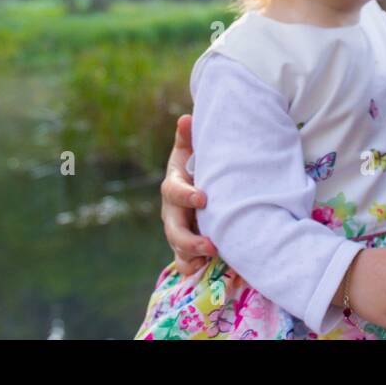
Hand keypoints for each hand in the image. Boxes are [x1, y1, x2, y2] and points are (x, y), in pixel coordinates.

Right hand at [160, 114, 217, 274]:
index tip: (203, 197)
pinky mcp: (186, 246)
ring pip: (178, 249)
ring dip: (193, 256)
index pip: (174, 191)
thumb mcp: (192, 150)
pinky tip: (209, 266)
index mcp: (174, 186)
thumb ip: (189, 137)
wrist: (197, 186)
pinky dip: (193, 266)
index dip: (186, 195)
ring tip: (214, 258)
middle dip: (190, 239)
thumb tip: (186, 118)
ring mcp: (177, 230)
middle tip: (212, 244)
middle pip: (173, 229)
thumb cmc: (197, 165)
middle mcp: (172, 212)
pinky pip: (184, 262)